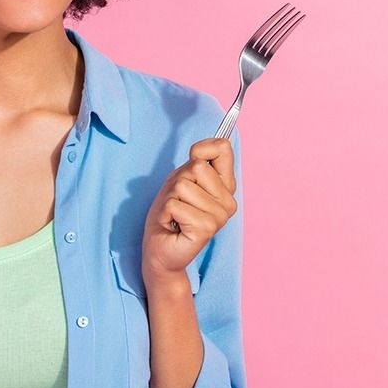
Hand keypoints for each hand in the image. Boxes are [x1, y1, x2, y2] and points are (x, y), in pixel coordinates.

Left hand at [141, 137, 236, 288]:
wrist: (159, 248)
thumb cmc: (169, 214)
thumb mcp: (181, 179)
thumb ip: (199, 161)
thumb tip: (220, 140)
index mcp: (226, 186)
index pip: (223, 148)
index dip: (201, 149)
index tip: (191, 164)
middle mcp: (228, 201)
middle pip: (197, 167)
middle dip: (178, 182)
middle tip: (178, 201)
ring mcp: (220, 216)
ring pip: (184, 185)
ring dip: (170, 199)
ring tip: (175, 215)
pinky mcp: (206, 228)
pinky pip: (175, 204)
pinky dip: (166, 213)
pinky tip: (173, 225)